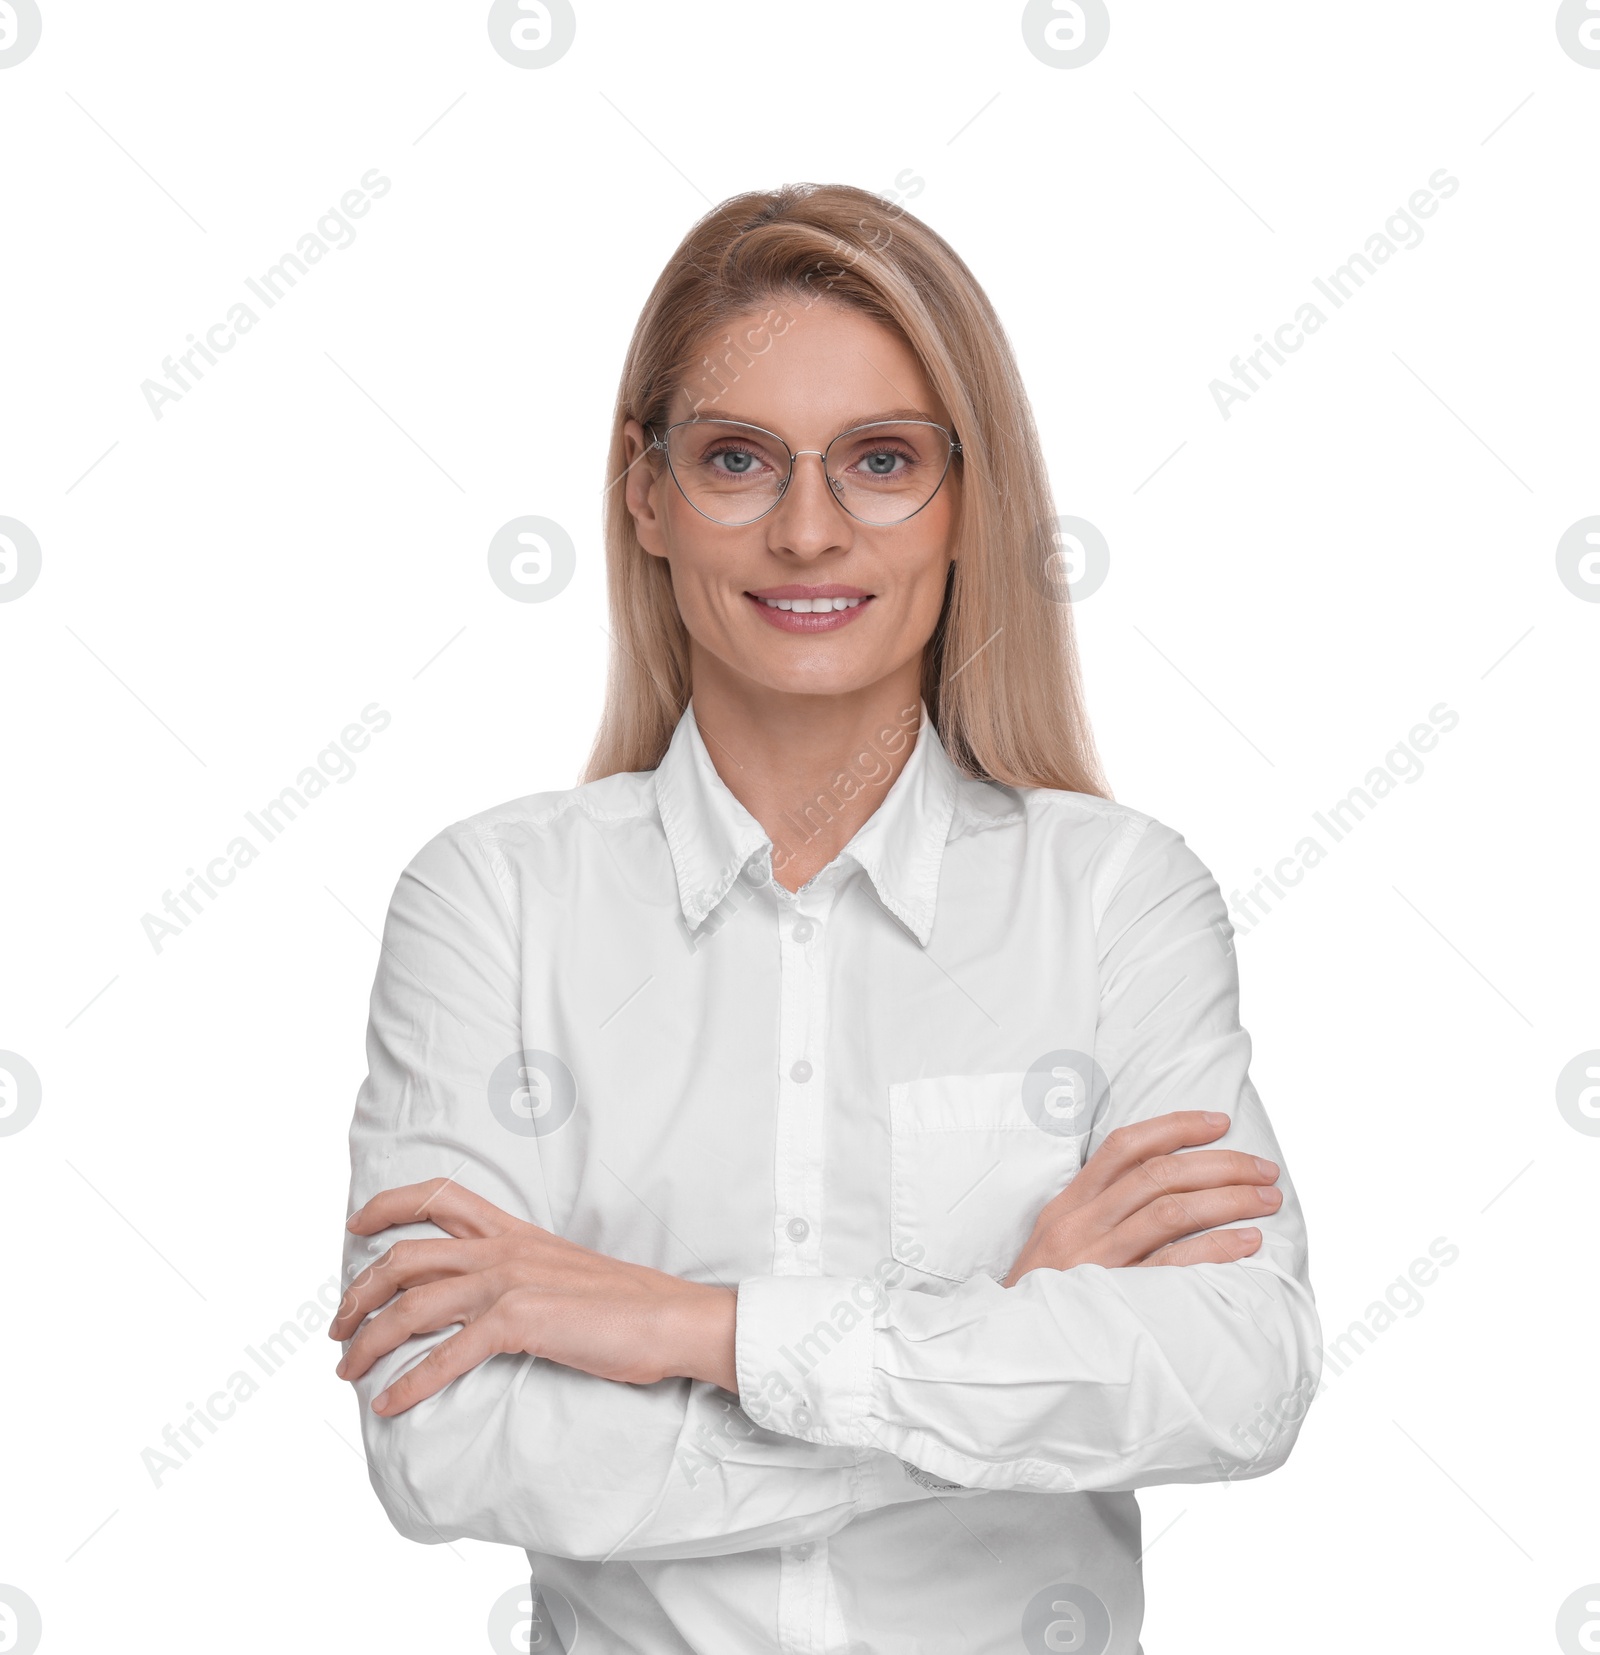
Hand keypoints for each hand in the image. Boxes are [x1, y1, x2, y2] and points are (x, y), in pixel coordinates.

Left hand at [329, 1178, 736, 1414]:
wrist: (672, 1318)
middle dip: (358, 1291)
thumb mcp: (562, 1272)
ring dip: (368, 1339)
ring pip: (412, 1304)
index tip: (355, 1225)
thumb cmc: (625, 1305)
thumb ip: (521, 1274)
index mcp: (515, 1231)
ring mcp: (511, 1281)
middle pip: (405, 1256)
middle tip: (336, 1327)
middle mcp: (505, 1248)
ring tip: (346, 1370)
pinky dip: (410, 1380)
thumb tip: (482, 1302)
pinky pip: (447, 1353)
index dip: (388, 1205)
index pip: (440, 1195)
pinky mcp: (521, 1320)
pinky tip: (389, 1402)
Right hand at [1002, 1110, 1280, 1286]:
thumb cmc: (1046, 1297)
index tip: (1219, 1122)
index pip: (1124, 1147)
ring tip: (1267, 1199)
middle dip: (1221, 1164)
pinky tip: (1248, 1241)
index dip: (1175, 1126)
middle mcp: (1081, 1225)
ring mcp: (1098, 1261)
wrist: (1011, 1352)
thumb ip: (1099, 1213)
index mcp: (1068, 1204)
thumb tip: (1164, 1185)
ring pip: (1171, 1211)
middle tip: (1264, 1169)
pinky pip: (1175, 1264)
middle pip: (1159, 1174)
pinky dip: (1217, 1247)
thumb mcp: (1057, 1242)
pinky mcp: (1117, 1299)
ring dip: (1229, 1199)